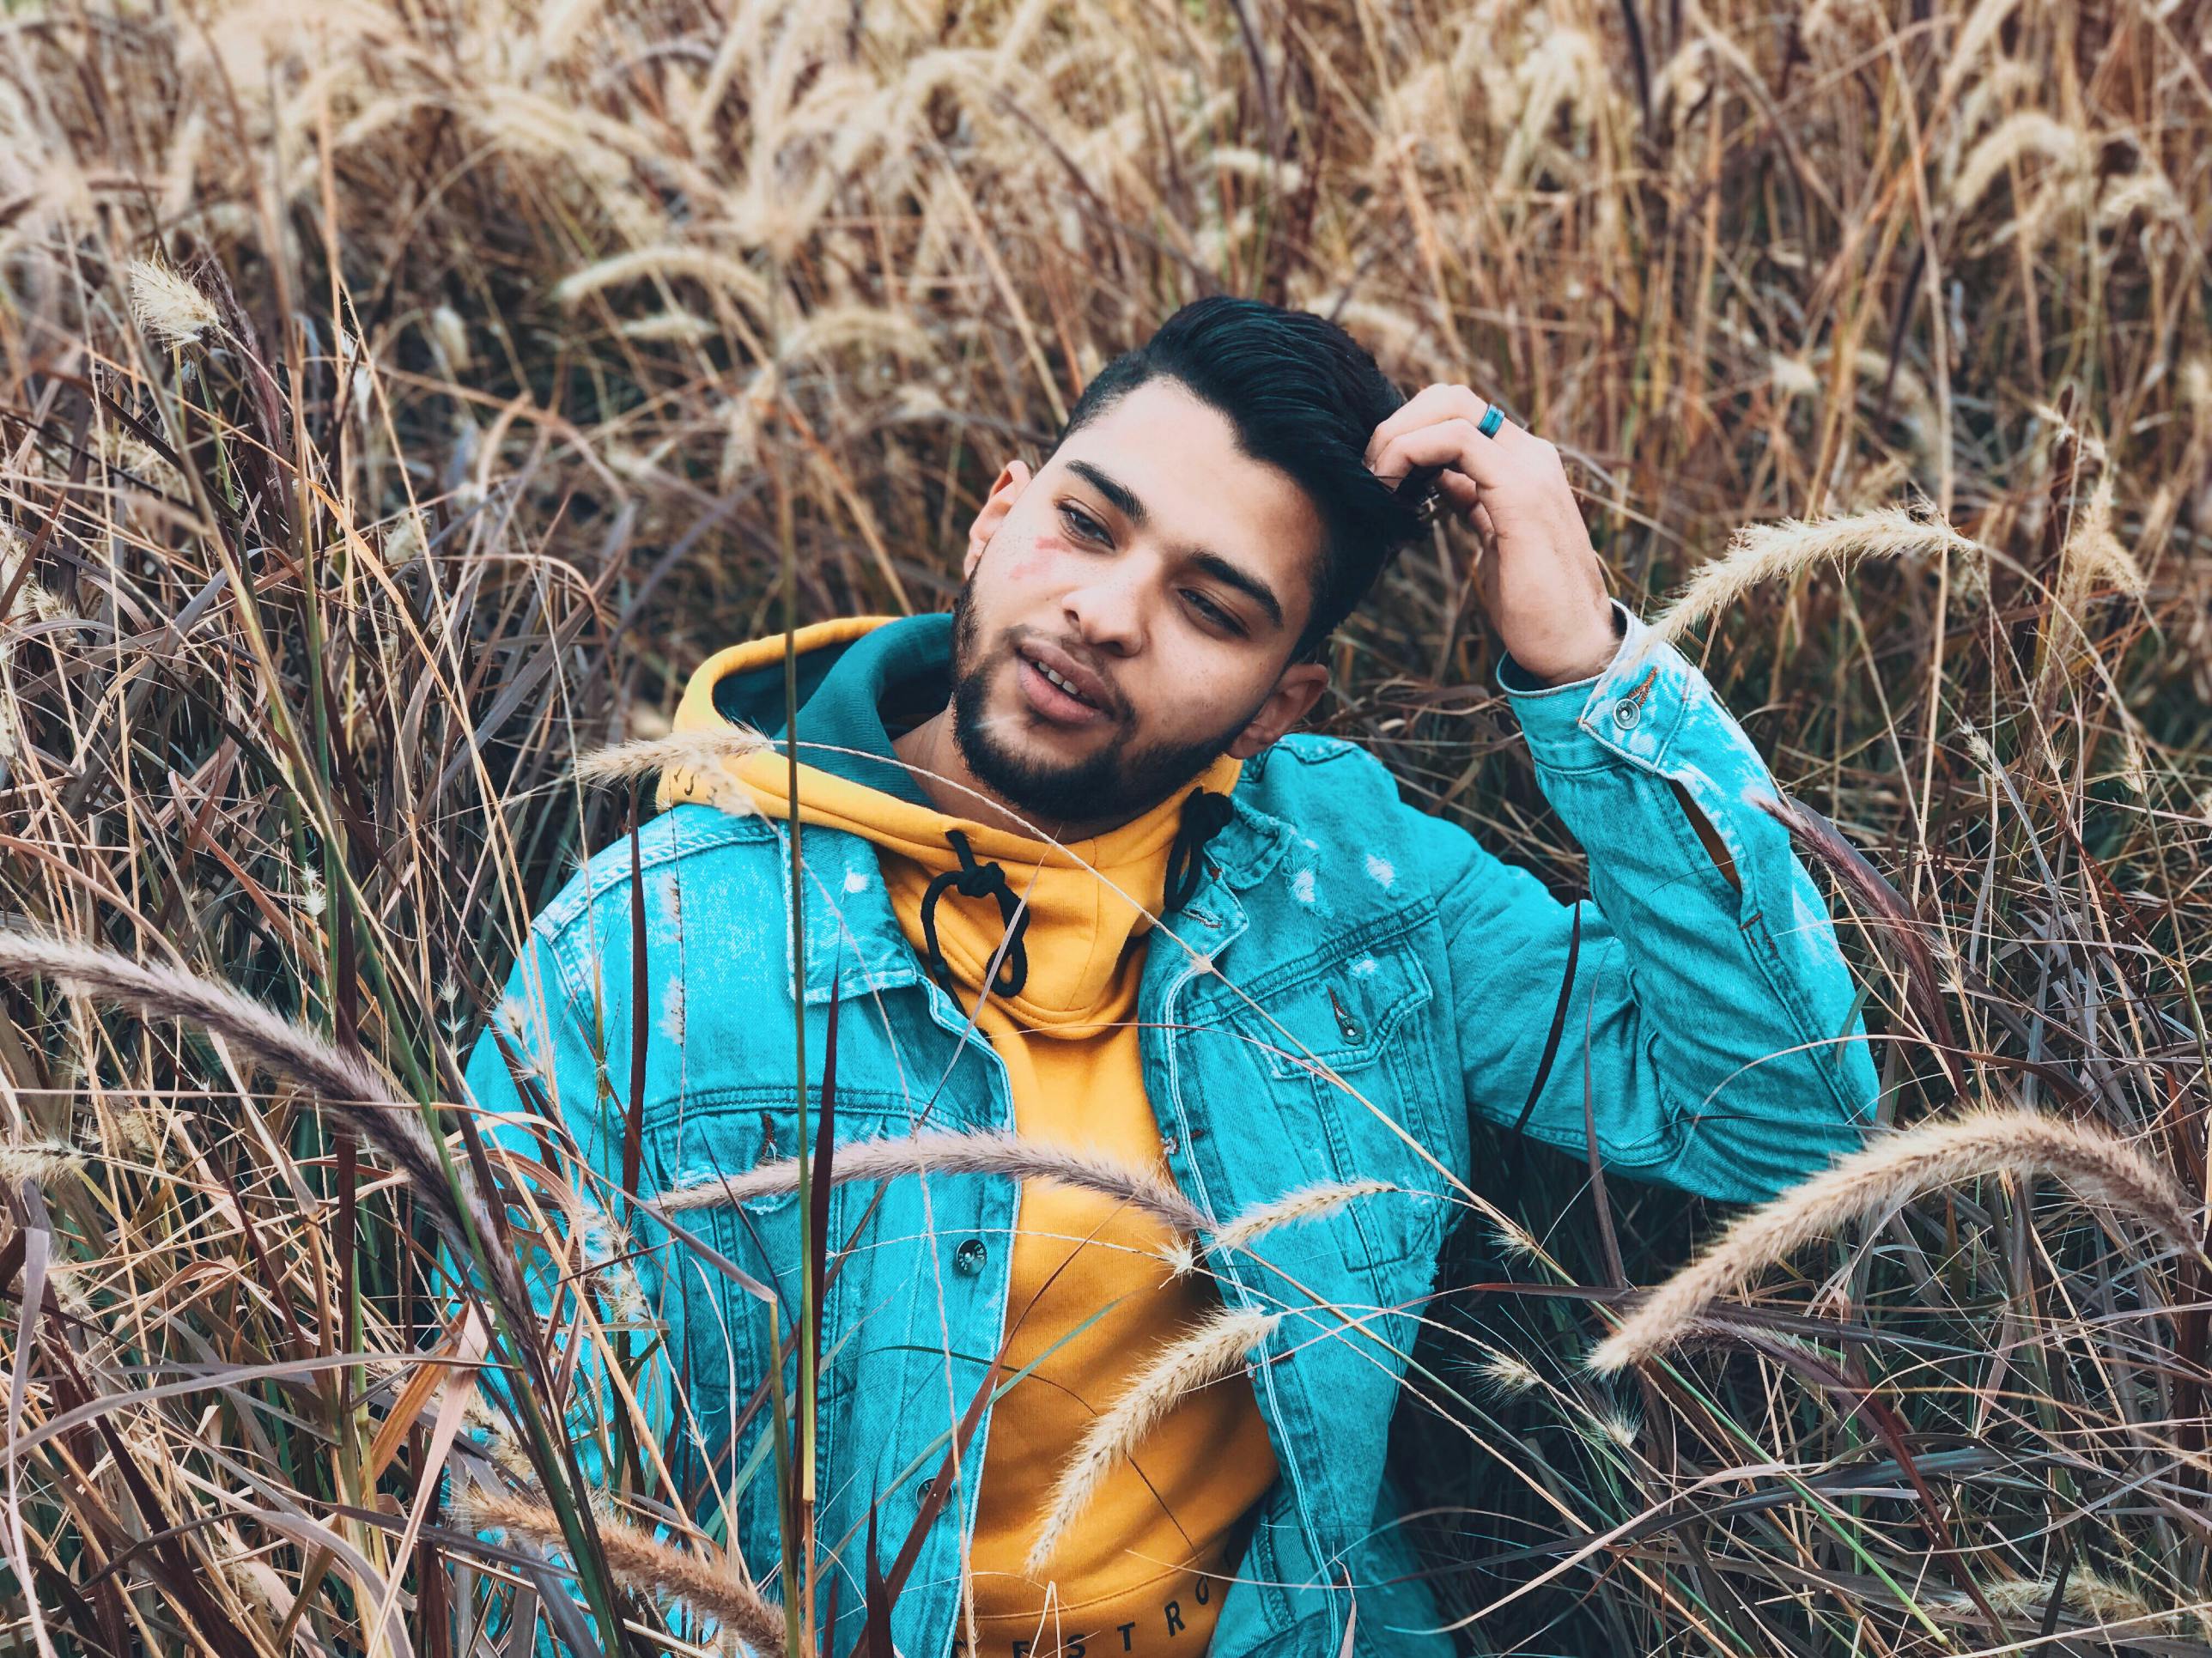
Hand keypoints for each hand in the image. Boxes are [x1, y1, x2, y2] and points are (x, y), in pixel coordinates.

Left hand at [1364, 383, 1618, 684]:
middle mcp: (1531, 455)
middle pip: (1451, 397)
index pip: (1459, 413)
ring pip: (1451, 408)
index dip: (1410, 431)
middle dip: (1397, 424)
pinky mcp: (1520, 492)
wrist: (1574, 645)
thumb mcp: (1493, 536)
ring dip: (1397, 437)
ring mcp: (1530, 469)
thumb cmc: (1534, 604)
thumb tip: (1438, 477)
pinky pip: (1457, 442)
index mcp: (1524, 464)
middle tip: (1369, 471)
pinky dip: (1411, 454)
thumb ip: (1471, 499)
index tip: (1379, 473)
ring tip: (1375, 481)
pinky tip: (1393, 493)